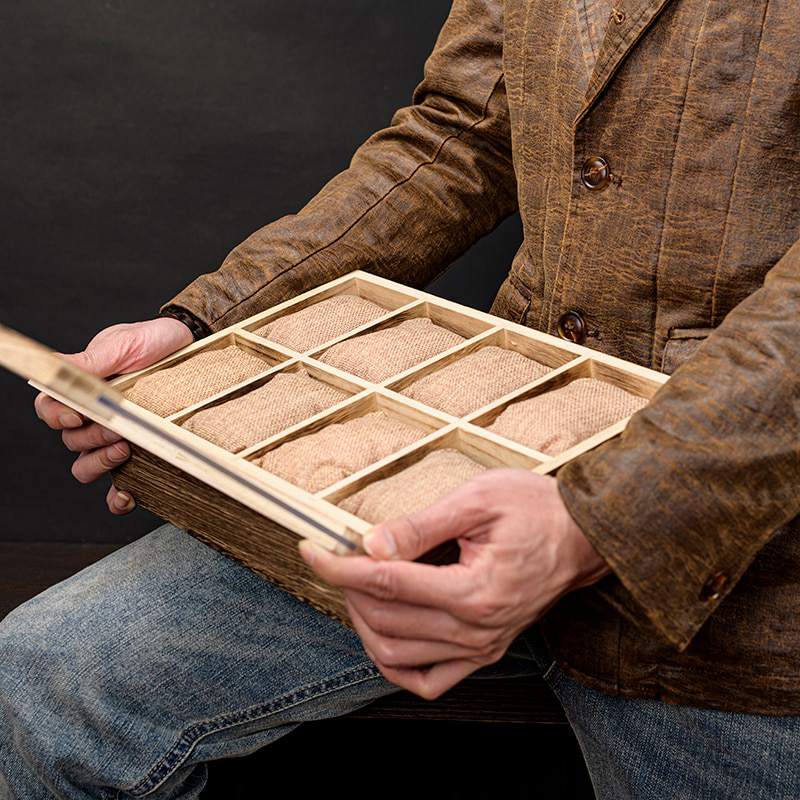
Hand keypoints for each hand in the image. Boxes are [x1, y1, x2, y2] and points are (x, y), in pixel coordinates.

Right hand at [34, 317, 192, 513]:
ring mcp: (114, 438)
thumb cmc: (152, 342)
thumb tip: (52, 366)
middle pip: (71, 442)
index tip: (75, 416)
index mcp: (79, 390)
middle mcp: (92, 417)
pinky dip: (117, 498)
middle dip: (91, 437)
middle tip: (117, 427)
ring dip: (101, 463)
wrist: (189, 345)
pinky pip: (119, 486)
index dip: (56, 417)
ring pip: (87, 466)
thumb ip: (88, 362)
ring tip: (126, 449)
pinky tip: (127, 495)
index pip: (49, 411)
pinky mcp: (140, 453)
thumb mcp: (121, 345)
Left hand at [300, 469, 609, 698]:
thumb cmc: (538, 510)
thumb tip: (371, 544)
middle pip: (385, 620)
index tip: (312, 550)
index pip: (385, 583)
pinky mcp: (485, 651)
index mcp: (474, 590)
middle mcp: (476, 629)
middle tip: (337, 557)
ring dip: (364, 622)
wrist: (585, 536)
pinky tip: (383, 636)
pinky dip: (395, 665)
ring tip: (357, 587)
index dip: (339, 567)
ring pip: (397, 656)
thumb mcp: (477, 500)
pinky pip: (429, 680)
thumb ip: (420, 526)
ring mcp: (481, 646)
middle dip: (348, 589)